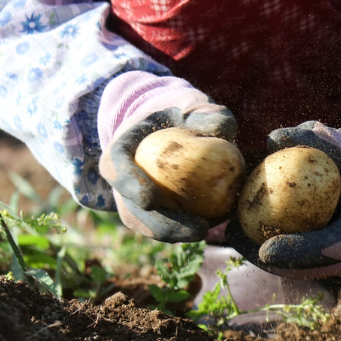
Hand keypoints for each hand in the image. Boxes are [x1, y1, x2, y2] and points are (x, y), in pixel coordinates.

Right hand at [96, 72, 235, 241]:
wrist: (172, 131)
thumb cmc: (182, 116)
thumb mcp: (194, 106)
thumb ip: (208, 114)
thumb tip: (222, 130)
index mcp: (119, 151)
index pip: (117, 169)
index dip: (130, 186)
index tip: (150, 199)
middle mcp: (121, 182)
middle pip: (132, 211)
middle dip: (160, 225)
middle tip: (196, 229)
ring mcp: (133, 202)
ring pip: (148, 227)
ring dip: (176, 234)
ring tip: (206, 231)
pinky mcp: (151, 216)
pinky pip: (165, 229)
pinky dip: (186, 231)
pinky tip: (211, 227)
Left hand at [225, 117, 340, 281]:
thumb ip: (318, 139)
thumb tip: (271, 137)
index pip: (327, 249)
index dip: (291, 251)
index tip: (258, 246)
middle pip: (310, 268)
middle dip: (266, 257)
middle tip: (230, 236)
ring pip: (308, 271)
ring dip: (271, 257)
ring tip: (234, 237)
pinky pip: (315, 264)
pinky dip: (287, 252)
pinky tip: (255, 234)